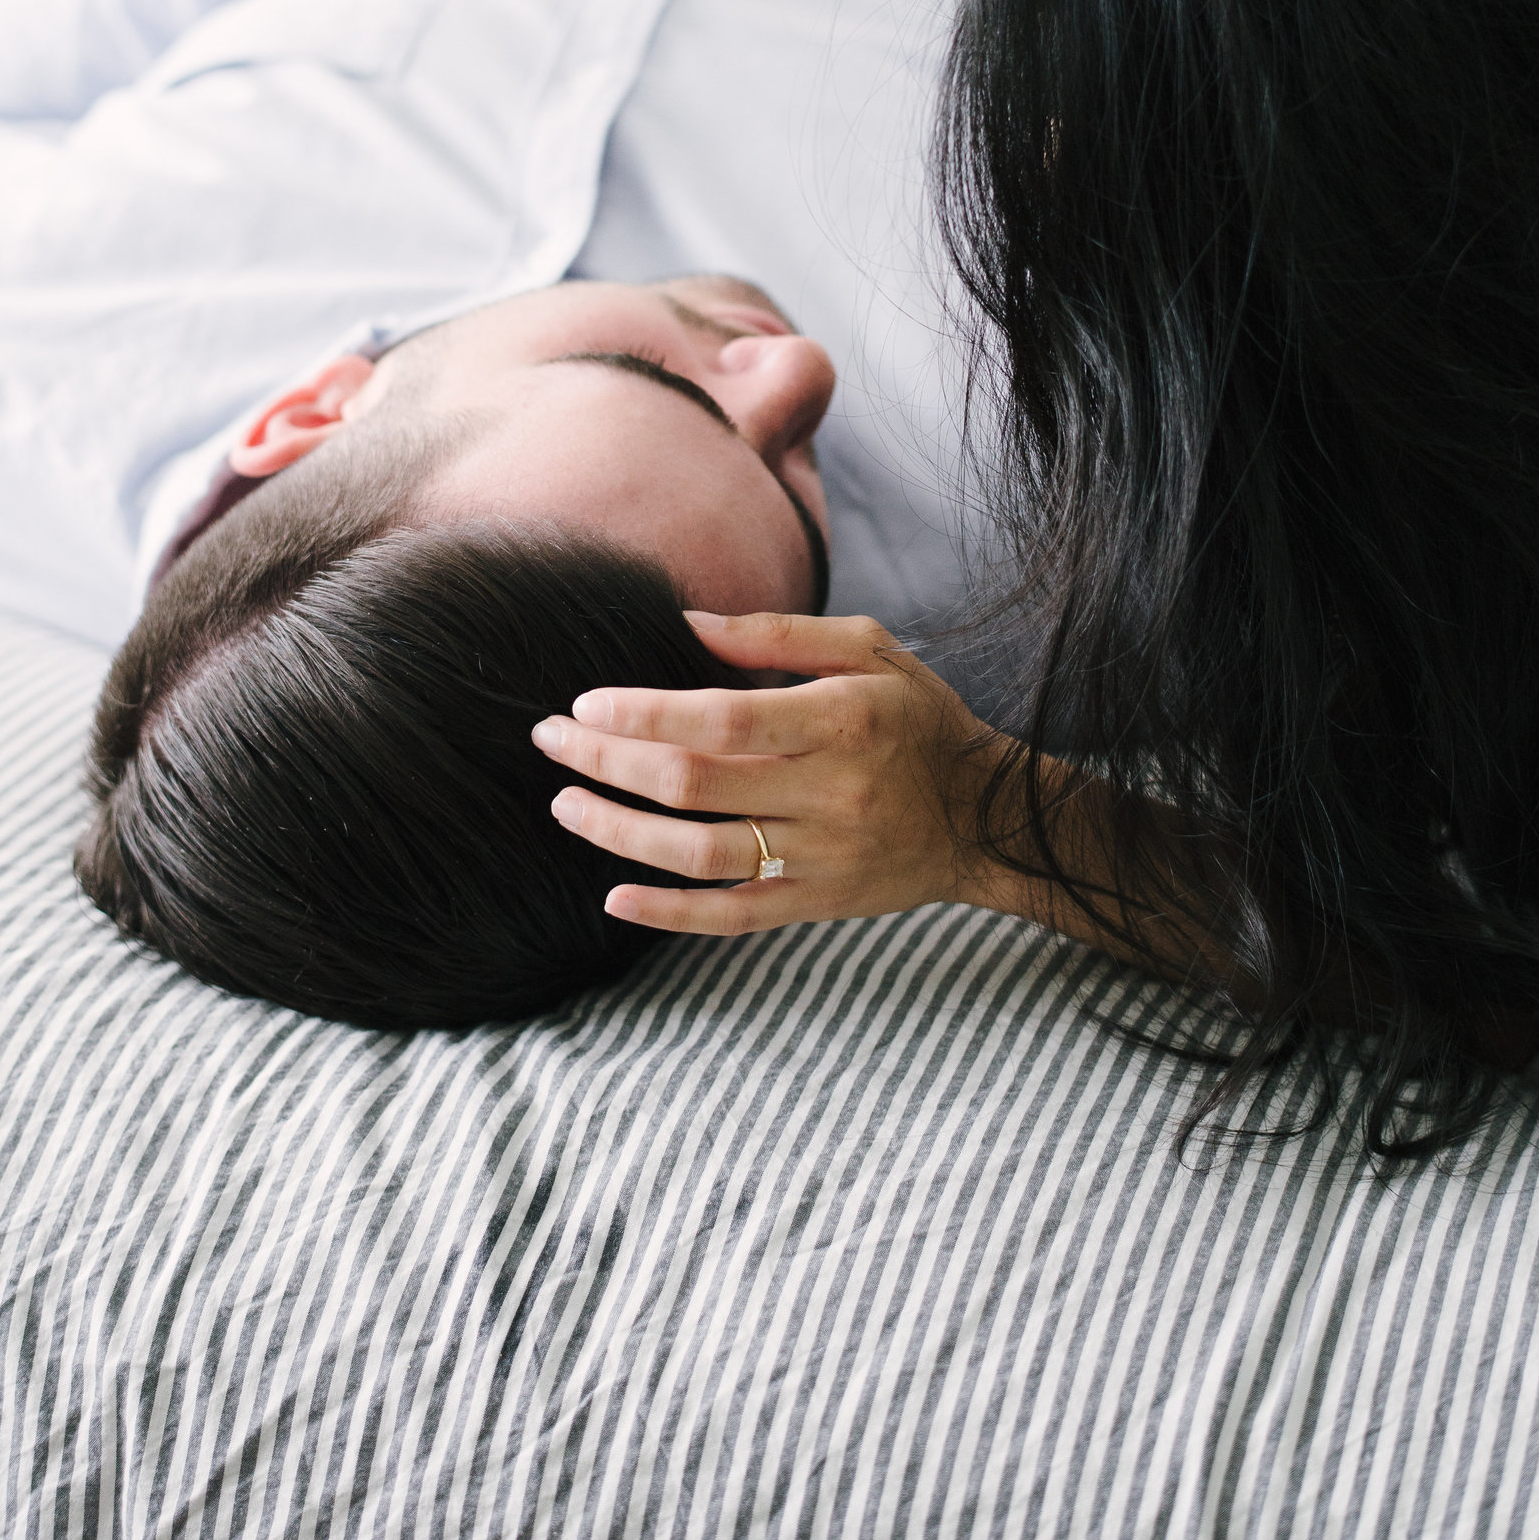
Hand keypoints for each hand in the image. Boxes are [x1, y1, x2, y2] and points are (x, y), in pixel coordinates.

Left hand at [531, 611, 1009, 934]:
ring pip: (702, 854)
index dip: (646, 713)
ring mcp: (822, 856)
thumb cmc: (918, 718)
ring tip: (566, 805)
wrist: (987, 816)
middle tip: (551, 740)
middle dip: (608, 761)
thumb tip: (684, 623)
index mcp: (841, 719)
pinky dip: (669, 913)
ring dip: (620, 832)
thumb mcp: (870, 650)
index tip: (586, 702)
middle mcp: (830, 792)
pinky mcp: (818, 903)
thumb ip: (777, 636)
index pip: (724, 720)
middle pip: (695, 784)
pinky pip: (734, 916)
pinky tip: (614, 897)